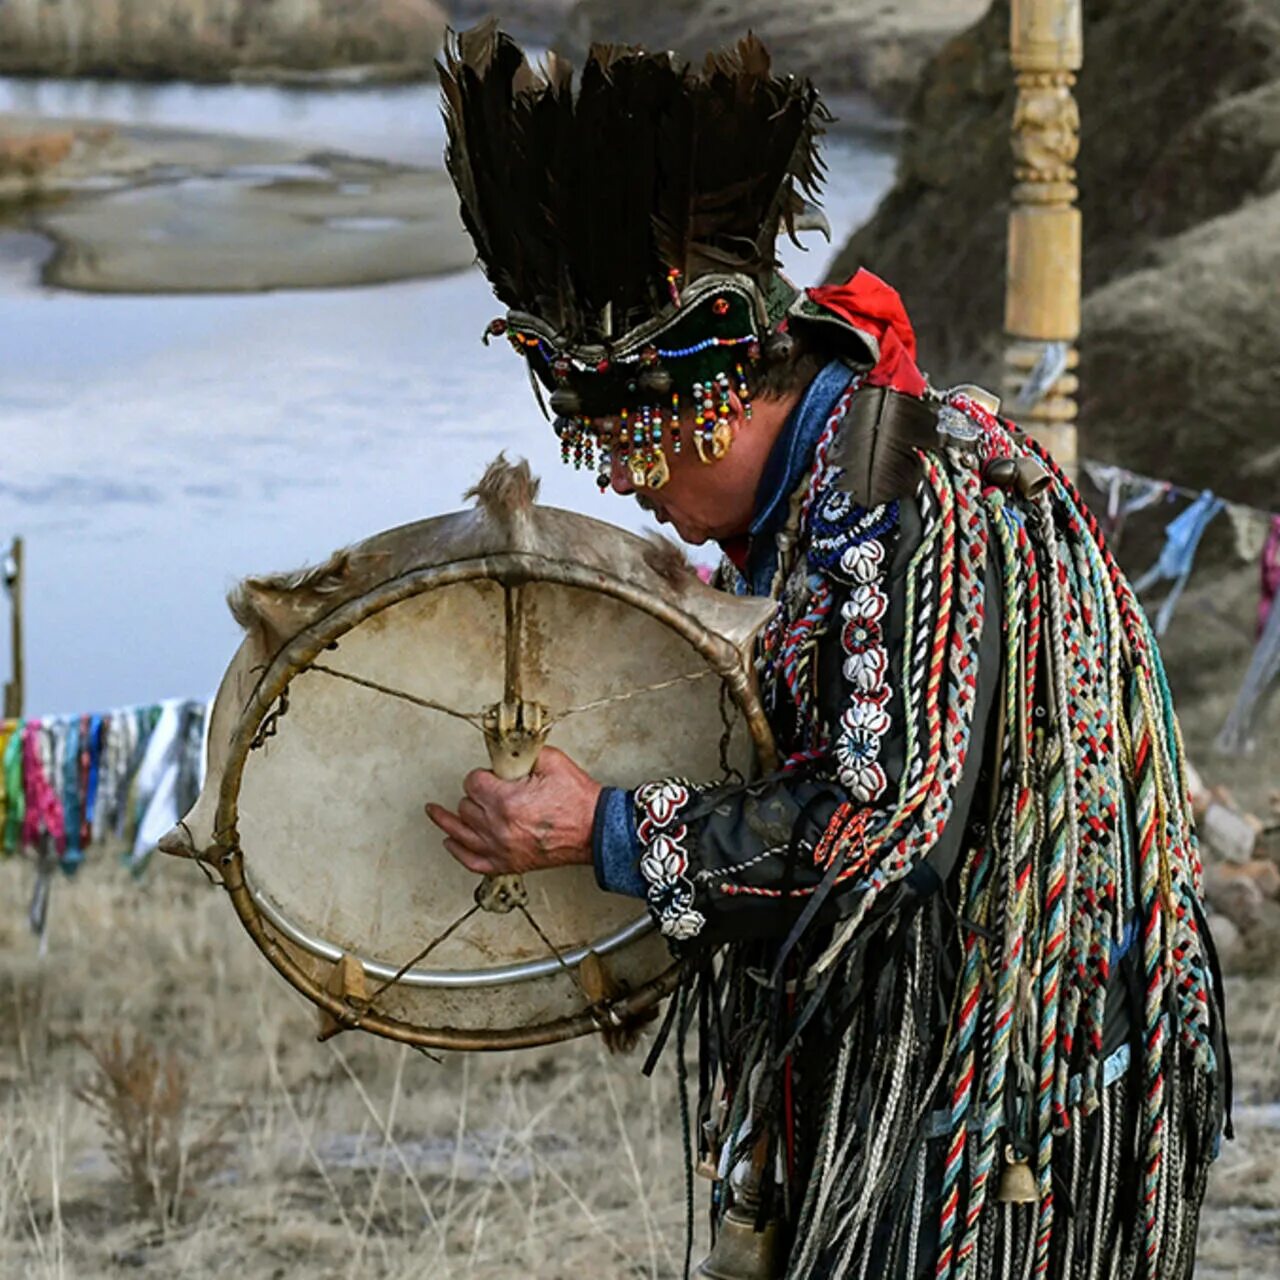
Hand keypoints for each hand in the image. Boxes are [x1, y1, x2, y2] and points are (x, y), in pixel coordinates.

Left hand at [425, 746, 600, 875]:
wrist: (595, 830)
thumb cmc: (577, 800)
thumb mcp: (551, 761)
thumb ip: (522, 752)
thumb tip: (504, 751)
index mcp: (506, 801)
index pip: (473, 782)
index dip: (481, 775)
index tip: (491, 775)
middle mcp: (498, 827)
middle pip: (466, 806)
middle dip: (475, 794)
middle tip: (489, 789)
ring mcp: (501, 848)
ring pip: (461, 832)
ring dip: (448, 820)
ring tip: (434, 812)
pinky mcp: (508, 863)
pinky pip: (472, 861)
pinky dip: (458, 851)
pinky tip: (450, 841)